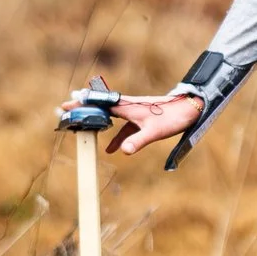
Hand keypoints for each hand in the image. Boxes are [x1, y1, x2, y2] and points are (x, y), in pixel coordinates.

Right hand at [56, 86, 202, 154]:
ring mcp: (134, 112)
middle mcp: (128, 106)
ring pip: (110, 116)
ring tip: (83, 129)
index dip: (82, 105)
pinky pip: (122, 127)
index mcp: (127, 106)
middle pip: (101, 107)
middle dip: (84, 109)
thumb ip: (138, 141)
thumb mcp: (154, 132)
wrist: (190, 109)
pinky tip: (112, 150)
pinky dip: (115, 136)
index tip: (66, 105)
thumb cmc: (173, 117)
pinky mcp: (141, 119)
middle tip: (66, 111)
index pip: (99, 104)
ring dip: (98, 122)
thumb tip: (122, 151)